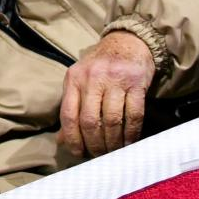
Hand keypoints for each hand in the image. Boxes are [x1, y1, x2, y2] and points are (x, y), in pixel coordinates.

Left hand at [57, 31, 155, 156]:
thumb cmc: (101, 66)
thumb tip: (62, 140)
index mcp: (74, 78)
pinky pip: (134, 114)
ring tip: (114, 153)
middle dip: (94, 144)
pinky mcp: (136, 82)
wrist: (128, 42)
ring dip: (113, 142)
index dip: (72, 138)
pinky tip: (129, 143)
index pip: (68, 115)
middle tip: (99, 156)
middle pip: (90, 121)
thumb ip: (71, 108)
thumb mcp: (80, 81)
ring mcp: (115, 79)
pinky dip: (131, 133)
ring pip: (112, 120)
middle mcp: (92, 78)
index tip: (78, 154)